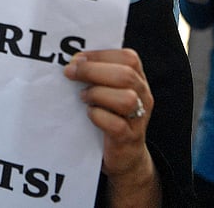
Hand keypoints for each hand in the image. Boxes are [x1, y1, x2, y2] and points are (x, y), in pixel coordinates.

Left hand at [64, 49, 159, 203]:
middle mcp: (143, 98)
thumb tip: (73, 62)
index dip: (101, 54)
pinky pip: (117, 125)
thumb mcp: (110, 93)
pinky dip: (98, 116)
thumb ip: (99, 76)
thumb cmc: (111, 118)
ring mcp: (138, 120)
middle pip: (126, 75)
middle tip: (70, 73)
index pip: (129, 58)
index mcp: (139, 82)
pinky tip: (89, 114)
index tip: (77, 58)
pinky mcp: (128, 139)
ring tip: (83, 97)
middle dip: (93, 70)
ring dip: (98, 93)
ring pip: (126, 99)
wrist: (125, 157)